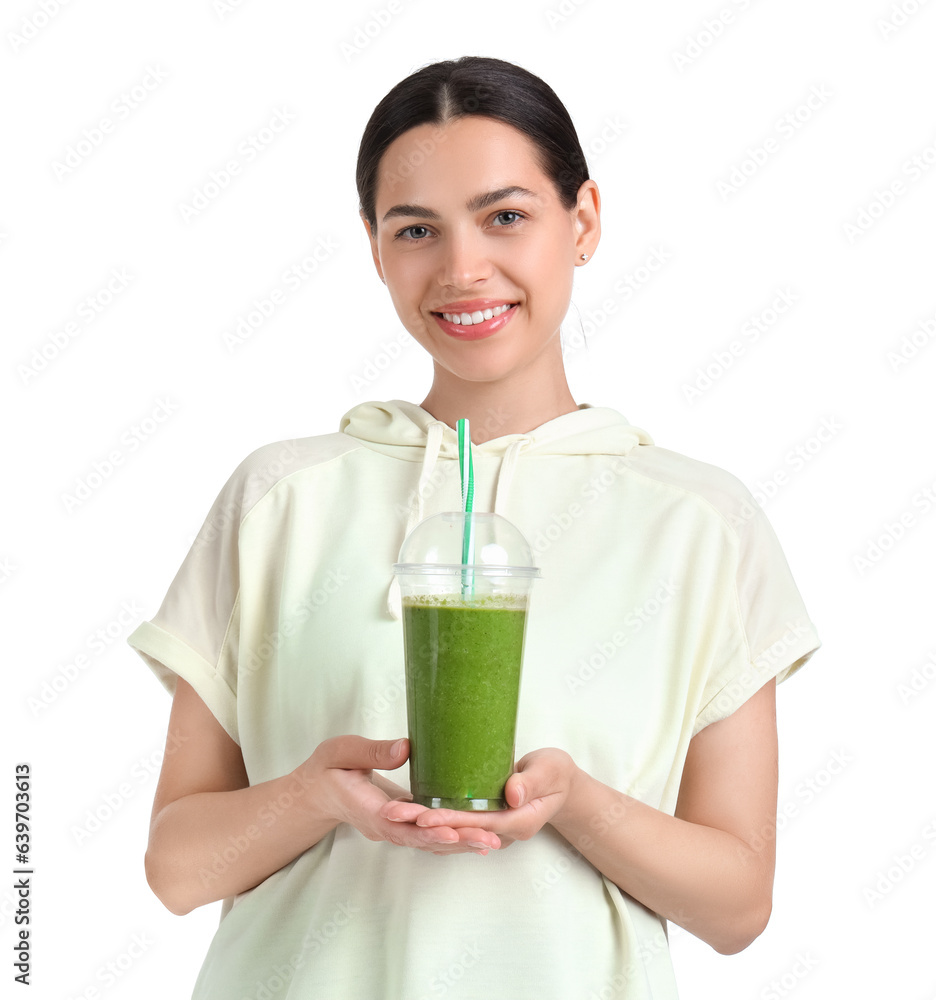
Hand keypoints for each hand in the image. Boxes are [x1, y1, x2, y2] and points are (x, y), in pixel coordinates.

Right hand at [303, 736, 499, 854]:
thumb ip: (371, 752)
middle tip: (490, 839)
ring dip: (461, 842)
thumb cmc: (326, 770)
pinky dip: (452, 838)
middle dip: (456, 840)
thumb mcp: (341, 753)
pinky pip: (428, 834)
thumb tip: (406, 749)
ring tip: (492, 841)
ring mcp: (393, 828)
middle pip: (422, 839)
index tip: (451, 832)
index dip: (426, 832)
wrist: (315, 794)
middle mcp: (383, 826)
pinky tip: (477, 837)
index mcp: (367, 809)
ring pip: (429, 841)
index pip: (399, 826)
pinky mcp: (402, 823)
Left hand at [379, 748, 578, 849]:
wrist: (563, 784)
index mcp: (518, 822)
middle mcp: (502, 832)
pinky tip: (411, 813)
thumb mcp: (550, 770)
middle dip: (425, 823)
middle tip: (393, 812)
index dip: (450, 820)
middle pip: (458, 831)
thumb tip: (511, 794)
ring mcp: (492, 829)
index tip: (423, 815)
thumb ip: (531, 782)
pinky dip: (434, 820)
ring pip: (453, 831)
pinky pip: (456, 824)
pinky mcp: (485, 820)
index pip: (477, 825)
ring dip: (423, 823)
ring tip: (393, 812)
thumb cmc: (558, 774)